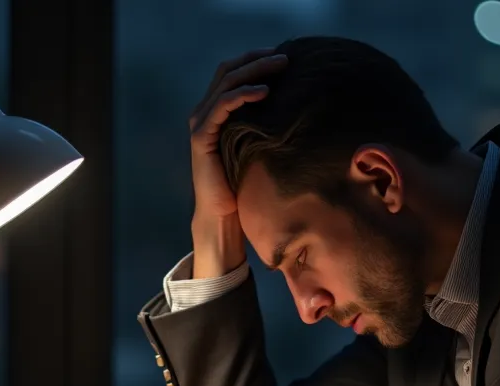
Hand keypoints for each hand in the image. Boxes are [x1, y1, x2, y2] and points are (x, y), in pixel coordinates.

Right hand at [187, 48, 287, 278]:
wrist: (223, 215)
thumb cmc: (244, 184)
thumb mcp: (258, 147)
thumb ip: (265, 126)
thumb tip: (298, 110)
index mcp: (215, 111)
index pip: (232, 73)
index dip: (255, 59)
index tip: (282, 55)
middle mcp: (204, 112)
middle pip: (229, 71)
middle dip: (257, 60)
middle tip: (285, 56)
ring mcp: (201, 122)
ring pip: (227, 83)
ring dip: (254, 71)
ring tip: (279, 66)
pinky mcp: (201, 136)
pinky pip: (222, 105)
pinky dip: (242, 94)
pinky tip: (263, 91)